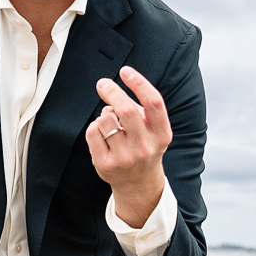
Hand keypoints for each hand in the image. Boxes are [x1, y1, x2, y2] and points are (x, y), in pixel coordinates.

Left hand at [88, 66, 173, 227]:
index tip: (125, 71)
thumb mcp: (153, 130)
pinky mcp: (106, 164)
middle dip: (112, 91)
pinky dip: (95, 127)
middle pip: (127, 110)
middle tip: (103, 84)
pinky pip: (93, 132)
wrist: (138, 184)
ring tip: (110, 122)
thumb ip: (139, 109)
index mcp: (162, 135)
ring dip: (104, 114)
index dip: (139, 84)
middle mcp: (145, 147)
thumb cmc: (144, 147)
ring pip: (106, 119)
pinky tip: (102, 134)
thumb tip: (109, 89)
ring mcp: (125, 158)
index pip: (154, 103)